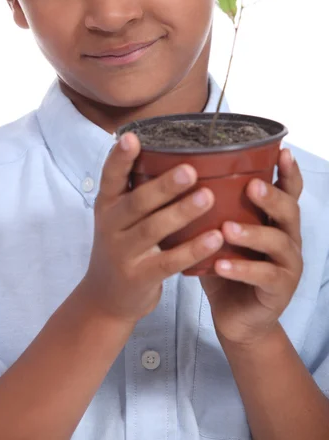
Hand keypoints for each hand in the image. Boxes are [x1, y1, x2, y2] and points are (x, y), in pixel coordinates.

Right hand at [82, 132, 223, 324]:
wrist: (105, 298)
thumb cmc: (122, 247)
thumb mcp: (117, 218)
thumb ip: (136, 192)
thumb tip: (174, 155)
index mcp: (107, 205)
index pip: (110, 177)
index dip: (119, 158)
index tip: (132, 137)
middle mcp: (110, 226)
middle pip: (137, 202)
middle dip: (164, 186)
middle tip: (191, 169)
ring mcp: (123, 254)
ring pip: (153, 230)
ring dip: (181, 213)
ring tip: (208, 197)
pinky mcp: (139, 277)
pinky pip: (169, 262)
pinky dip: (193, 249)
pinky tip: (215, 238)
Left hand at [200, 148, 303, 346]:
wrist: (235, 317)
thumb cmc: (226, 267)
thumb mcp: (220, 235)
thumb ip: (213, 210)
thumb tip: (179, 176)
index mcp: (275, 220)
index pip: (288, 191)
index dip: (289, 172)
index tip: (283, 152)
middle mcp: (287, 238)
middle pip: (290, 211)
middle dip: (272, 197)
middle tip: (251, 186)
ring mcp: (287, 265)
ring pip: (278, 243)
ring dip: (252, 233)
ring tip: (227, 228)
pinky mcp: (279, 290)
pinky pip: (264, 276)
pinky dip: (242, 269)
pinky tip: (221, 265)